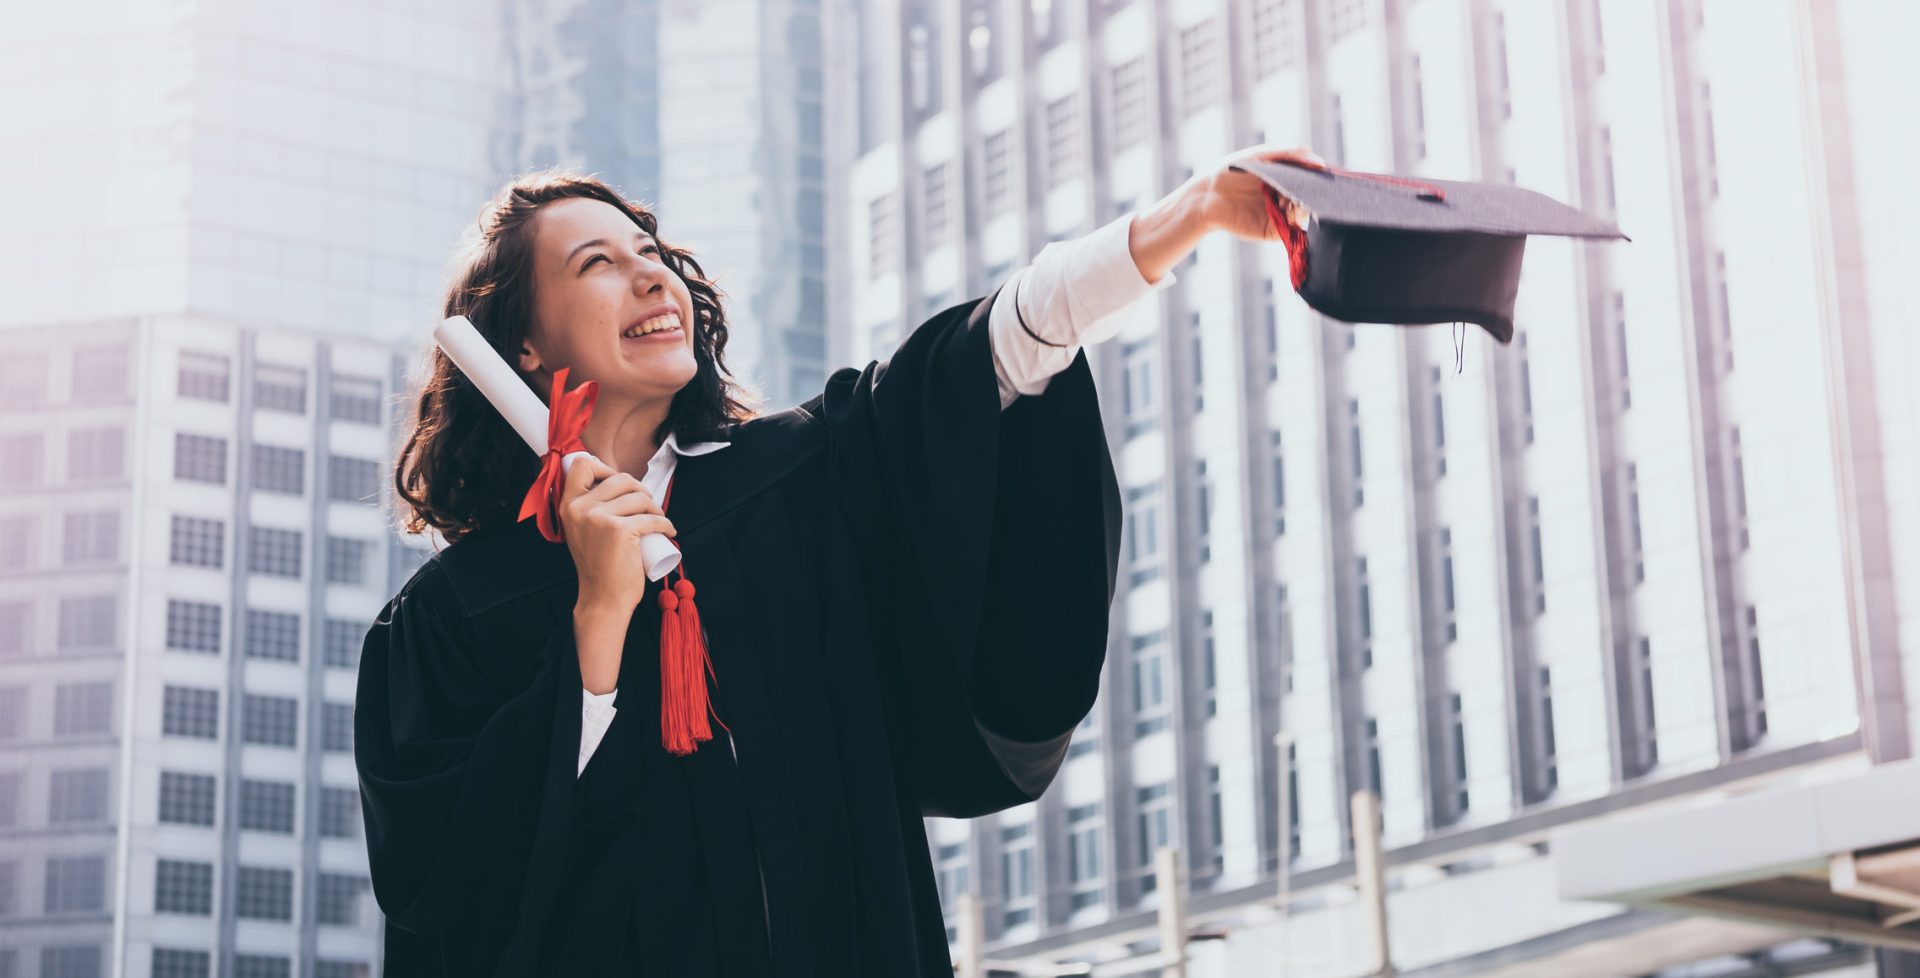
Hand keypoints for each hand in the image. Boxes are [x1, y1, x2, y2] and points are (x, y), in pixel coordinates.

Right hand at [559, 455, 675, 615]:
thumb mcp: (582, 530)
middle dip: (641, 489)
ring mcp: (599, 518)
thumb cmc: (598, 564)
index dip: (606, 468)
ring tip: (658, 520)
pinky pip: (651, 518)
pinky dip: (666, 525)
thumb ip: (587, 508)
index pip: (583, 464)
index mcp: (568, 504)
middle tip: (648, 507)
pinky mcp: (620, 530)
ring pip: (639, 497)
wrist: (602, 598)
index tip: (621, 485)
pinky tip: (669, 531)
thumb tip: (612, 480)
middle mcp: (580, 508)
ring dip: (656, 508)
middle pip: (621, 478)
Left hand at [1196, 144, 1327, 242]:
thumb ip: (1290, 154)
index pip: (1313, 181)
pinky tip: (1290, 210)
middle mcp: (1287, 198)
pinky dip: (1294, 222)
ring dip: (1303, 207)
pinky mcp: (1271, 231)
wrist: (1207, 193)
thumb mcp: (1262, 155)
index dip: (1320, 179)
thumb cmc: (1234, 169)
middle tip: (1309, 188)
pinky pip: (1290, 230)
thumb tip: (1318, 161)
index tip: (1322, 173)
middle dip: (1313, 195)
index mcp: (1288, 179)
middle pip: (1311, 200)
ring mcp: (1280, 215)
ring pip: (1303, 215)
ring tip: (1295, 198)